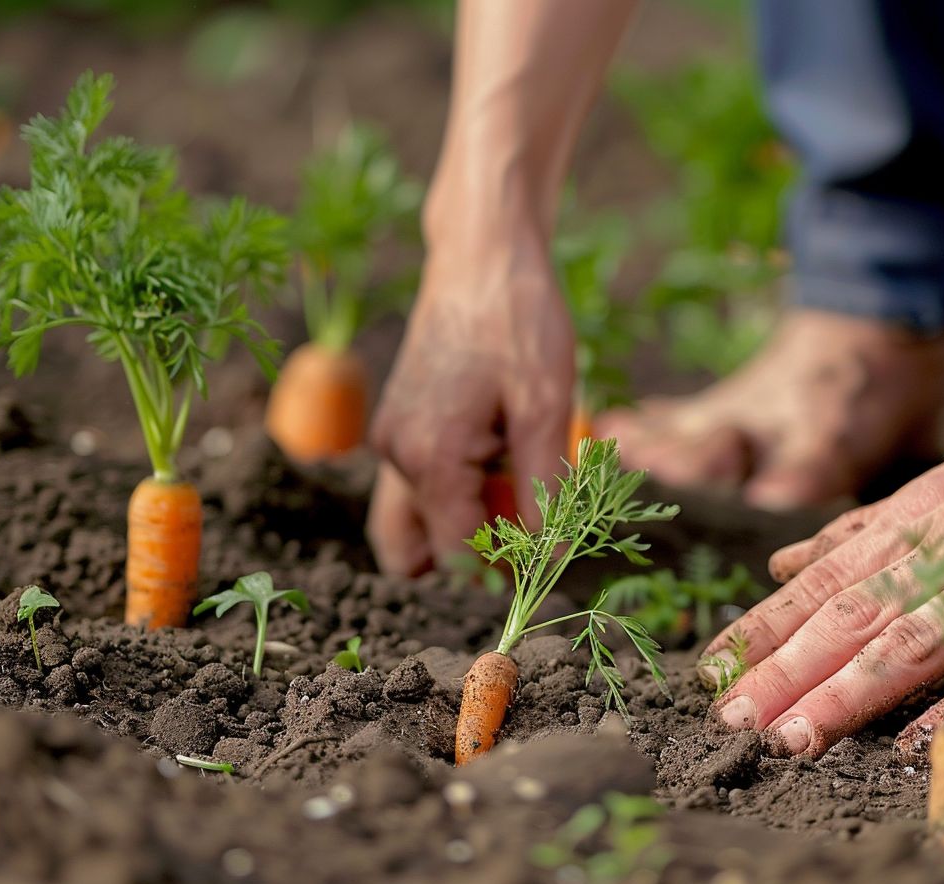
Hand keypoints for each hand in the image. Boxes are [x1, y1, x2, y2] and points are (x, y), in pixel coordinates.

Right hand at [368, 243, 573, 574]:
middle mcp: (395, 457)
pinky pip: (419, 485)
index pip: (461, 557)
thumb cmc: (519, 322)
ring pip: (414, 523)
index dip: (510, 568)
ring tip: (517, 485)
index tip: (552, 550)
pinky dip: (457, 492)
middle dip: (474, 557)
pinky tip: (502, 455)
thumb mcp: (547, 410)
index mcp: (429, 460)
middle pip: (419, 553)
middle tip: (527, 522)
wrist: (483, 255)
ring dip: (463, 524)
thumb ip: (546, 492)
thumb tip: (551, 560)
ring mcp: (391, 439)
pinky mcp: (400, 423)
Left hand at [702, 402, 943, 758]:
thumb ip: (862, 533)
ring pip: (916, 639)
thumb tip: (783, 566)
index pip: (823, 583)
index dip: (765, 630)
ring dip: (848, 692)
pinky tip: (917, 743)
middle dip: (786, 671)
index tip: (712, 674)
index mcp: (916, 519)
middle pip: (855, 615)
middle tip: (732, 720)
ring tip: (792, 738)